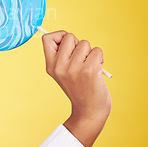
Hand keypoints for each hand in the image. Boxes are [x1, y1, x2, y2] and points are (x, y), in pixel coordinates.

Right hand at [41, 30, 111, 146]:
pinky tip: (97, 70)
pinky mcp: (89, 71)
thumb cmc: (79, 87)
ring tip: (89, 66)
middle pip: (69, 36)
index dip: (58, 36)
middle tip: (81, 59)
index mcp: (50, 66)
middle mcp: (59, 66)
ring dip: (90, 52)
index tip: (67, 45)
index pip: (47, 38)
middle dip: (78, 44)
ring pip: (84, 43)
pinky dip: (100, 58)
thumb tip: (65, 35)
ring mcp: (74, 68)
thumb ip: (62, 55)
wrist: (89, 111)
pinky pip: (97, 51)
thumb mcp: (62, 72)